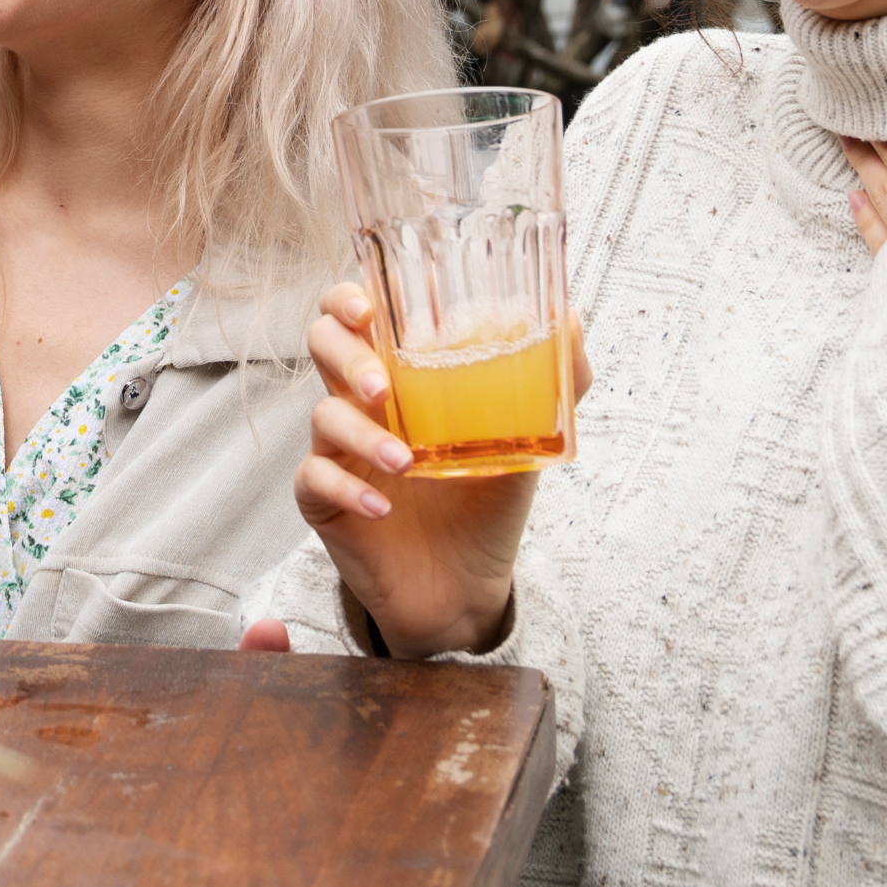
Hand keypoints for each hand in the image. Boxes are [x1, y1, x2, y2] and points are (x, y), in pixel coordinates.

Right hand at [283, 280, 583, 658]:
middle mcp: (361, 404)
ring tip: (405, 462)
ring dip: (361, 435)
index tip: (370, 309)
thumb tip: (573, 320)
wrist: (463, 587)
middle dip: (347, 356)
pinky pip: (314, 478)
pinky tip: (382, 507)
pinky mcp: (324, 499)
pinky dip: (347, 490)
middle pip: (322, 345)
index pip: (354, 315)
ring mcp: (338, 449)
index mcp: (399, 376)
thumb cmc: (483, 505)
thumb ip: (550, 383)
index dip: (347, 299)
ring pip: (323, 415)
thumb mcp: (524, 442)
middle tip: (383, 389)